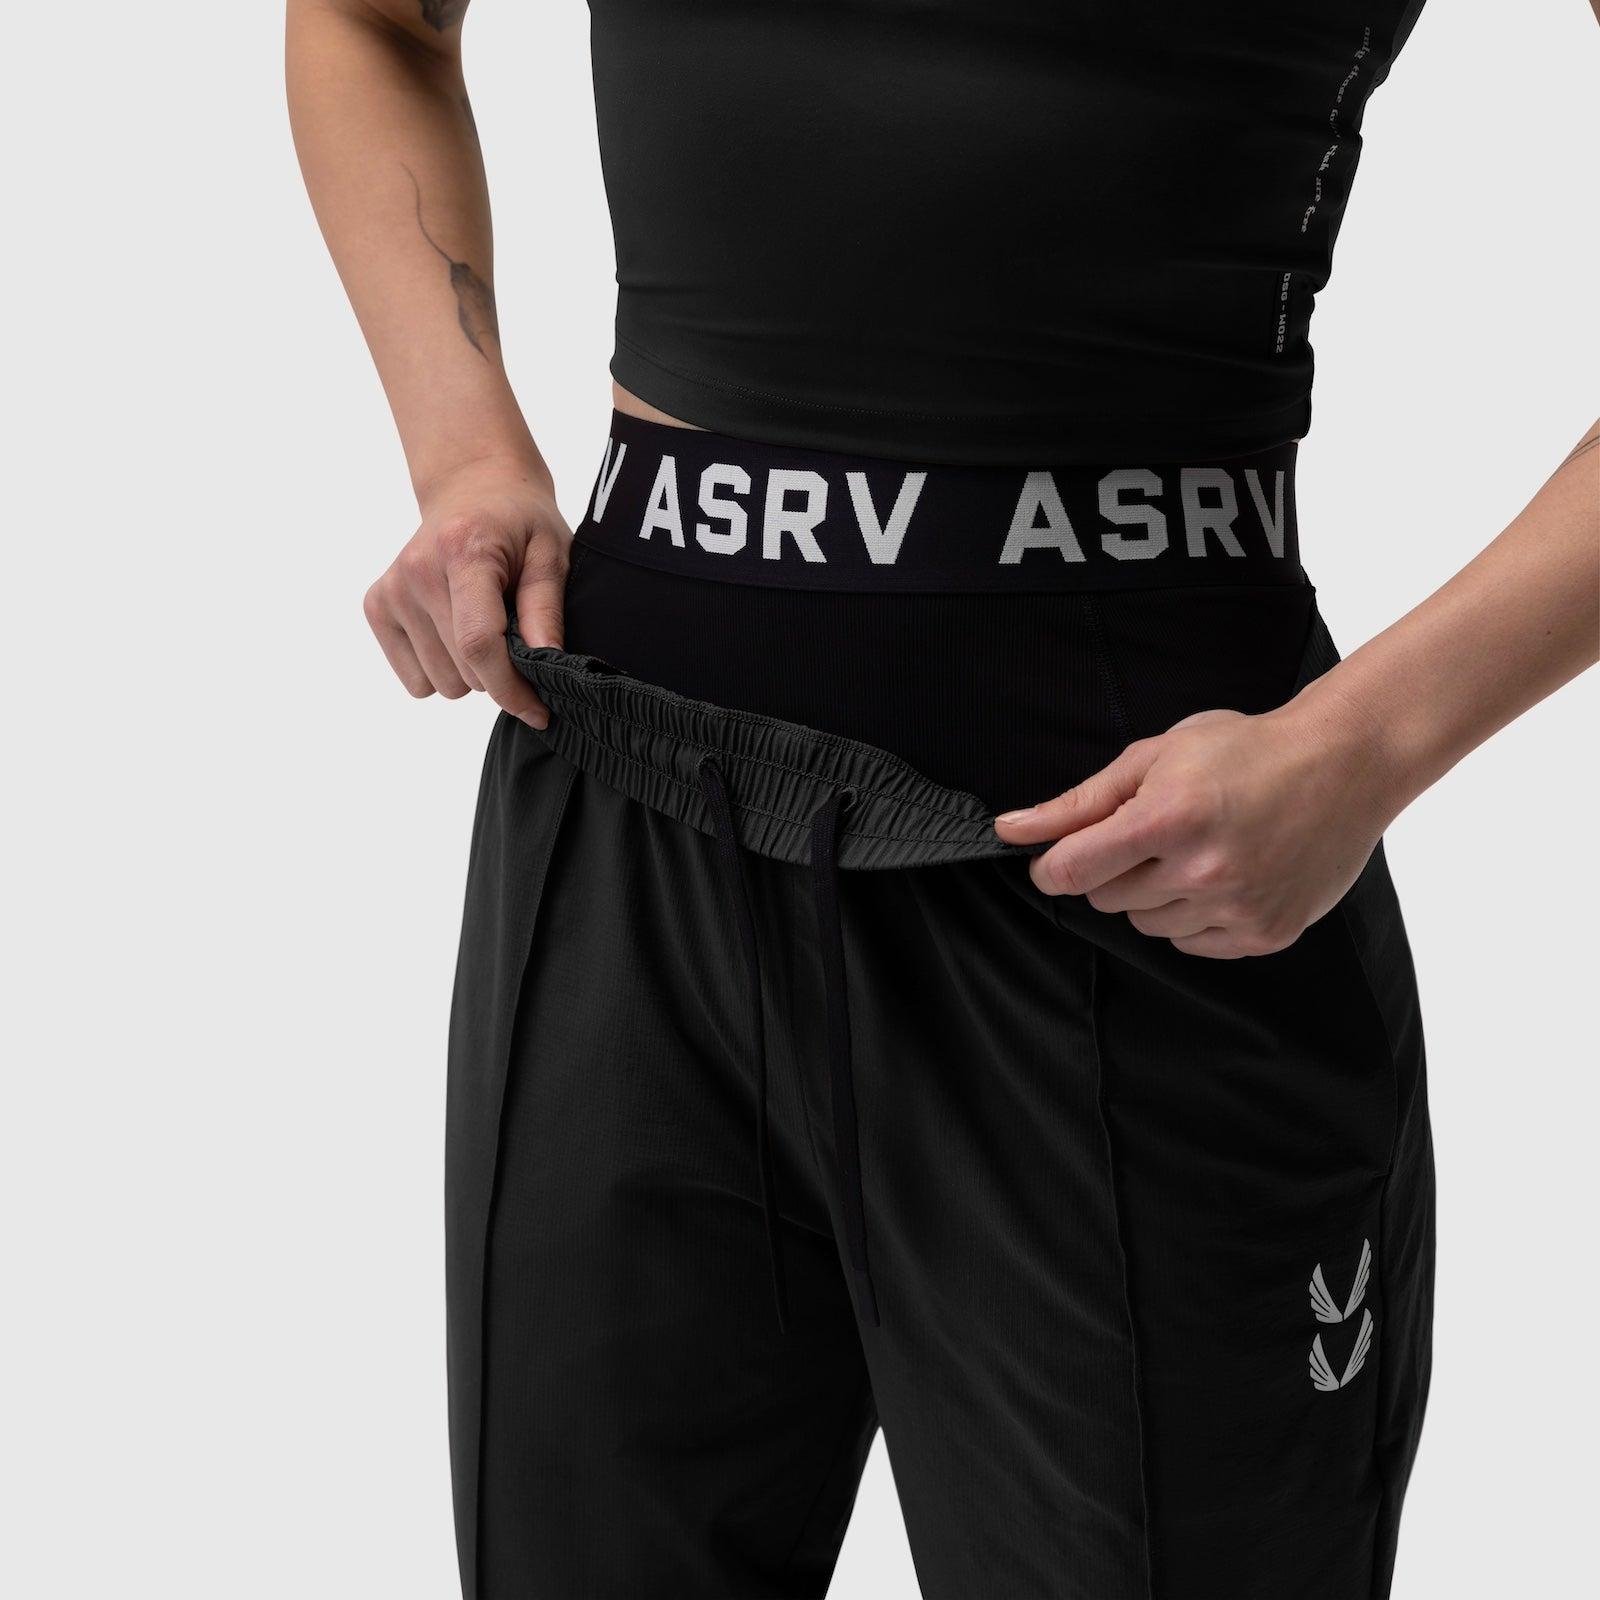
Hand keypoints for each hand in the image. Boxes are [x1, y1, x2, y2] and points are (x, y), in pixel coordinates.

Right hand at [363, 455, 568, 727]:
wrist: (472, 485)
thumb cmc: (519, 521)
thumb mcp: (552, 554)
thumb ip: (547, 610)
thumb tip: (546, 663)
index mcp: (464, 552)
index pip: (478, 642)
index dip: (510, 688)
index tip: (539, 711)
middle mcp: (417, 571)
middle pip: (463, 670)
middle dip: (499, 674)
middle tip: (516, 639)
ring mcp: (391, 590)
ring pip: (440, 683)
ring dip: (470, 673)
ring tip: (484, 627)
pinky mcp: (376, 606)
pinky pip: (415, 680)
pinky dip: (441, 670)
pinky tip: (455, 632)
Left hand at [994, 704, 1394, 958]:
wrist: (1343, 765)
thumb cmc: (1245, 751)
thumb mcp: (1154, 757)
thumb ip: (1078, 802)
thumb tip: (1011, 830)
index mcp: (1167, 818)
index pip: (1071, 871)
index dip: (1053, 866)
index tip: (1059, 858)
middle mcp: (1202, 869)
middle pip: (1106, 899)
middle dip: (1113, 869)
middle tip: (1155, 834)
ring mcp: (1238, 906)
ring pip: (1147, 925)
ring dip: (1155, 894)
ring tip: (1197, 850)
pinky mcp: (1265, 934)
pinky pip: (1192, 944)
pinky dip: (1195, 917)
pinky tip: (1223, 875)